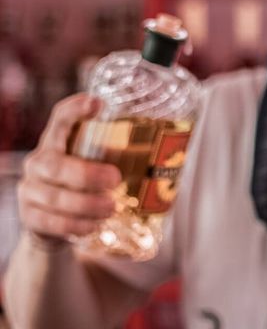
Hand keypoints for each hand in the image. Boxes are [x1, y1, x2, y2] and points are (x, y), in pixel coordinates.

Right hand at [17, 94, 121, 242]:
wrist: (52, 223)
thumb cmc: (85, 188)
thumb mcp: (97, 166)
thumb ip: (121, 157)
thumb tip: (174, 152)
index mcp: (57, 143)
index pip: (60, 119)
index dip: (75, 110)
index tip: (97, 103)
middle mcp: (39, 162)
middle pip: (55, 164)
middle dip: (86, 174)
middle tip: (115, 180)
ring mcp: (31, 190)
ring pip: (55, 197)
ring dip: (86, 204)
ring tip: (111, 207)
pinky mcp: (30, 216)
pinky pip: (51, 222)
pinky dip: (76, 225)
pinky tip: (93, 225)